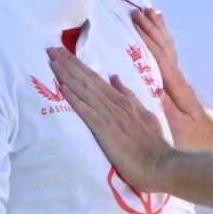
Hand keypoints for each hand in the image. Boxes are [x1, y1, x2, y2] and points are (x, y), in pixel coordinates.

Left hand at [48, 46, 173, 192]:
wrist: (161, 164)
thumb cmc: (153, 144)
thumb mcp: (144, 114)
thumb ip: (128, 95)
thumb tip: (115, 77)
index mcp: (122, 100)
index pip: (96, 78)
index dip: (78, 65)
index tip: (63, 53)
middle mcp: (114, 103)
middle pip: (87, 79)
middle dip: (68, 63)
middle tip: (51, 49)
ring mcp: (110, 116)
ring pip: (84, 91)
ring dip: (67, 75)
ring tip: (52, 61)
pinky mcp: (105, 130)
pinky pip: (86, 111)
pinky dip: (74, 98)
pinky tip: (62, 88)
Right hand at [132, 8, 212, 148]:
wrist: (212, 137)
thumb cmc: (193, 137)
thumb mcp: (178, 128)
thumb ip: (166, 108)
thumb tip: (153, 87)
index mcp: (176, 86)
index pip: (160, 57)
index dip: (149, 40)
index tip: (136, 24)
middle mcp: (178, 77)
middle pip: (164, 46)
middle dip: (151, 28)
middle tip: (136, 11)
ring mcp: (178, 77)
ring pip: (167, 46)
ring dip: (158, 28)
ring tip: (148, 11)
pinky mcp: (176, 81)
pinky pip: (168, 53)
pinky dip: (162, 38)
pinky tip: (158, 29)